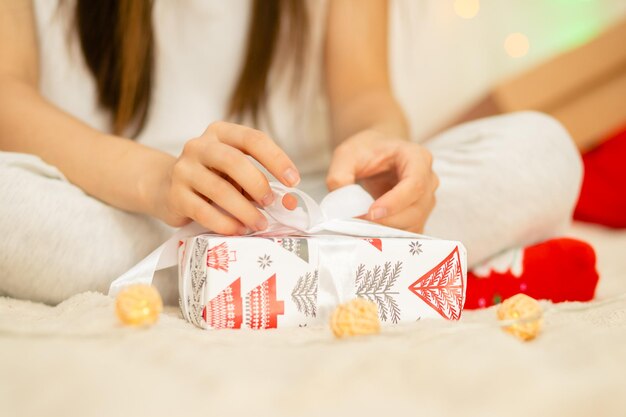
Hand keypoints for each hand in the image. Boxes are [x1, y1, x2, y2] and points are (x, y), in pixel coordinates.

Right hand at [150, 121, 299, 234]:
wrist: (165, 188)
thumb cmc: (212, 178)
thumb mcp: (237, 175)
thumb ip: (263, 185)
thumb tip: (291, 204)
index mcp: (221, 133)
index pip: (253, 139)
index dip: (276, 159)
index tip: (294, 181)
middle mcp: (199, 146)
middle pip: (234, 161)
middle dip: (258, 184)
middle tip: (272, 203)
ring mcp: (183, 170)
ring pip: (219, 189)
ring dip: (245, 210)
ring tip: (260, 223)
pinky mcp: (174, 196)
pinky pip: (203, 211)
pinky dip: (225, 223)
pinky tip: (239, 230)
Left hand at [326, 130, 437, 232]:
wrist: (375, 153)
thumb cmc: (365, 150)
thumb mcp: (347, 155)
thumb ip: (340, 175)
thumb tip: (340, 204)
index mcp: (416, 157)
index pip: (415, 183)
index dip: (395, 202)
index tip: (370, 212)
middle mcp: (428, 179)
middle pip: (417, 208)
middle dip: (387, 221)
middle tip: (358, 223)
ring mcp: (426, 199)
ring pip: (414, 223)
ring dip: (388, 231)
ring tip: (361, 227)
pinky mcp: (419, 215)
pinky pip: (410, 232)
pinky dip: (391, 237)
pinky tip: (371, 233)